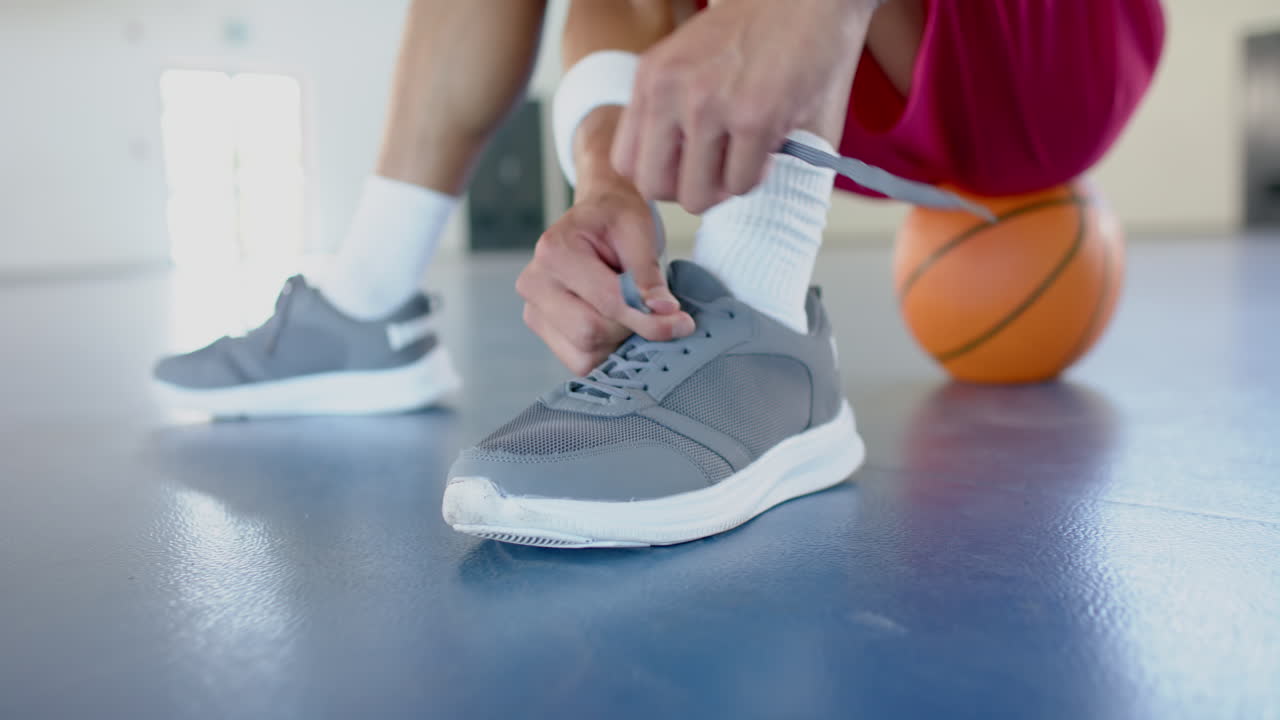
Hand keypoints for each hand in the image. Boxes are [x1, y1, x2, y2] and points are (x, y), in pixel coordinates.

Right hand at [517, 180, 694, 374]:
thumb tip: (664, 311)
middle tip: (656, 313)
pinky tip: (618, 327)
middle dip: (631, 329)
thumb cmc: (616, 218)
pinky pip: (579, 362)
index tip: (682, 322)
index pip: (607, 301)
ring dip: (619, 343)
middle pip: (591, 332)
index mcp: (554, 251)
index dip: (648, 317)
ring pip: (584, 355)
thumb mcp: (638, 231)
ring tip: (632, 313)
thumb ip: (648, 273)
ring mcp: (534, 309)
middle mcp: (535, 283)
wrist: (597, 217)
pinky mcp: (543, 329)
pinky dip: (606, 353)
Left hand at [612, 0, 872, 212]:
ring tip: (746, 157)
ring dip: (725, 187)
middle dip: (689, 189)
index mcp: (652, 78)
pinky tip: (768, 147)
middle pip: (655, 187)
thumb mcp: (690, 59)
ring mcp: (710, 107)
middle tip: (717, 173)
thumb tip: (672, 171)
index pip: (626, 162)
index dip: (659, 175)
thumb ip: (672, 106)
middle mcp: (671, 92)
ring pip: (699, 194)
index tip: (686, 168)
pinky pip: (743, 183)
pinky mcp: (754, 118)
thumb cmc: (758, 26)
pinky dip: (758, 176)